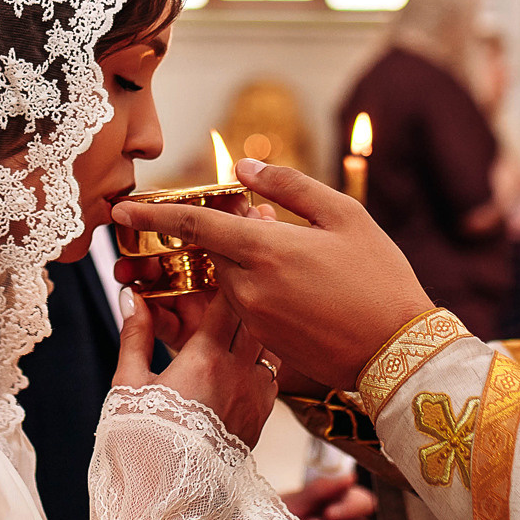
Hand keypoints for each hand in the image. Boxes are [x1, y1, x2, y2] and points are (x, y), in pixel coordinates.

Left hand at [111, 158, 434, 388]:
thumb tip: (244, 168)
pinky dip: (254, 290)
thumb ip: (290, 186)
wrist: (399, 352)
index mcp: (264, 250)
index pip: (193, 225)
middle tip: (256, 223)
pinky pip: (244, 307)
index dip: (153, 214)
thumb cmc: (379, 277)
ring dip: (239, 264)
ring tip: (293, 258)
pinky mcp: (264, 343)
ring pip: (228, 280)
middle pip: (211, 252)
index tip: (120, 208)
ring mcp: (254, 320)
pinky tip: (296, 286)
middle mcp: (248, 288)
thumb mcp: (344, 216)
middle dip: (215, 236)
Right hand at [114, 281, 277, 446]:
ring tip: (225, 331)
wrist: (164, 501)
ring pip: (266, 345)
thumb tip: (133, 298)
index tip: (210, 269)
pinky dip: (256, 362)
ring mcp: (255, 397)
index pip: (228, 300)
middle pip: (252, 317)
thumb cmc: (141, 445)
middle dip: (236, 302)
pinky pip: (269, 376)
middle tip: (215, 296)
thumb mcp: (128, 385)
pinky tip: (234, 365)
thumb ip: (135, 336)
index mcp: (206, 359)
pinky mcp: (261, 419)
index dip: (221, 280)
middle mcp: (239, 374)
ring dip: (249, 331)